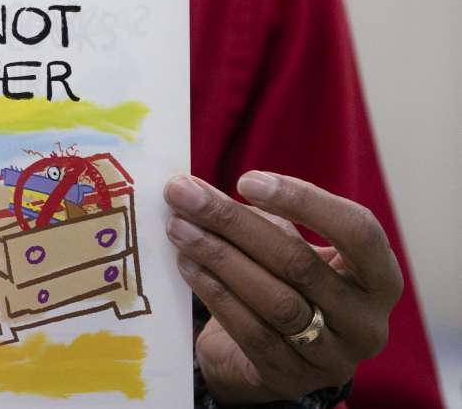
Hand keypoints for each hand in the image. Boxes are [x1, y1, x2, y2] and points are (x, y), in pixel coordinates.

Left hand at [163, 171, 402, 405]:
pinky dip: (216, 293)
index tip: (246, 180)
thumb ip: (263, 219)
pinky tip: (188, 265)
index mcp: (380, 278)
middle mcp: (366, 321)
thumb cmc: (287, 286)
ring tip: (179, 228)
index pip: (358, 231)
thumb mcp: (291, 249)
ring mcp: (332, 357)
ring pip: (274, 300)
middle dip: (235, 222)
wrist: (273, 358)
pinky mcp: (291, 379)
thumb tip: (198, 191)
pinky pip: (251, 331)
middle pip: (299, 263)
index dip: (304, 201)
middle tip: (185, 195)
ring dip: (219, 257)